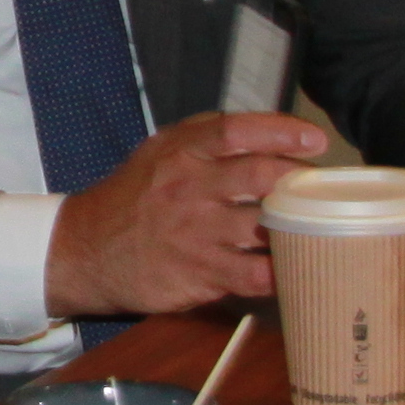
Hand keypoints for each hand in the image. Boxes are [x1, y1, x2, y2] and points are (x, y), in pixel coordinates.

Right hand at [45, 111, 330, 320]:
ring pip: (266, 227)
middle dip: (300, 181)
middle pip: (261, 176)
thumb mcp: (158, 152)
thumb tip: (269, 136)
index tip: (315, 141)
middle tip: (320, 190)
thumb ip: (205, 139)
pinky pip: (256, 274)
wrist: (85, 251)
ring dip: (299, 227)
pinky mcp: (200, 273)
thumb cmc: (132, 198)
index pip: (237, 130)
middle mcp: (189, 187)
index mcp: (180, 151)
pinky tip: (298, 269)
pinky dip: (284, 272)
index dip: (282, 132)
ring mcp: (196, 233)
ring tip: (318, 228)